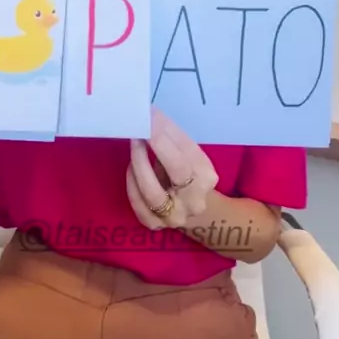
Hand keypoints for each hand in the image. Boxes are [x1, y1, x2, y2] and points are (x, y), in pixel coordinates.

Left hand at [126, 108, 218, 230]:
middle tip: (141, 126)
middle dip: (157, 144)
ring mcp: (175, 216)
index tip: (152, 114)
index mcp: (207, 177)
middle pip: (177, 171)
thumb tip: (151, 116)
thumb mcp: (189, 157)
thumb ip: (174, 141)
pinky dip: (132, 183)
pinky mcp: (155, 225)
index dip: (168, 132)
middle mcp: (195, 200)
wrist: (192, 210)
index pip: (188, 152)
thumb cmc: (188, 174)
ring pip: (153, 192)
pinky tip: (131, 168)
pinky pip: (138, 204)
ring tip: (134, 143)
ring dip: (140, 163)